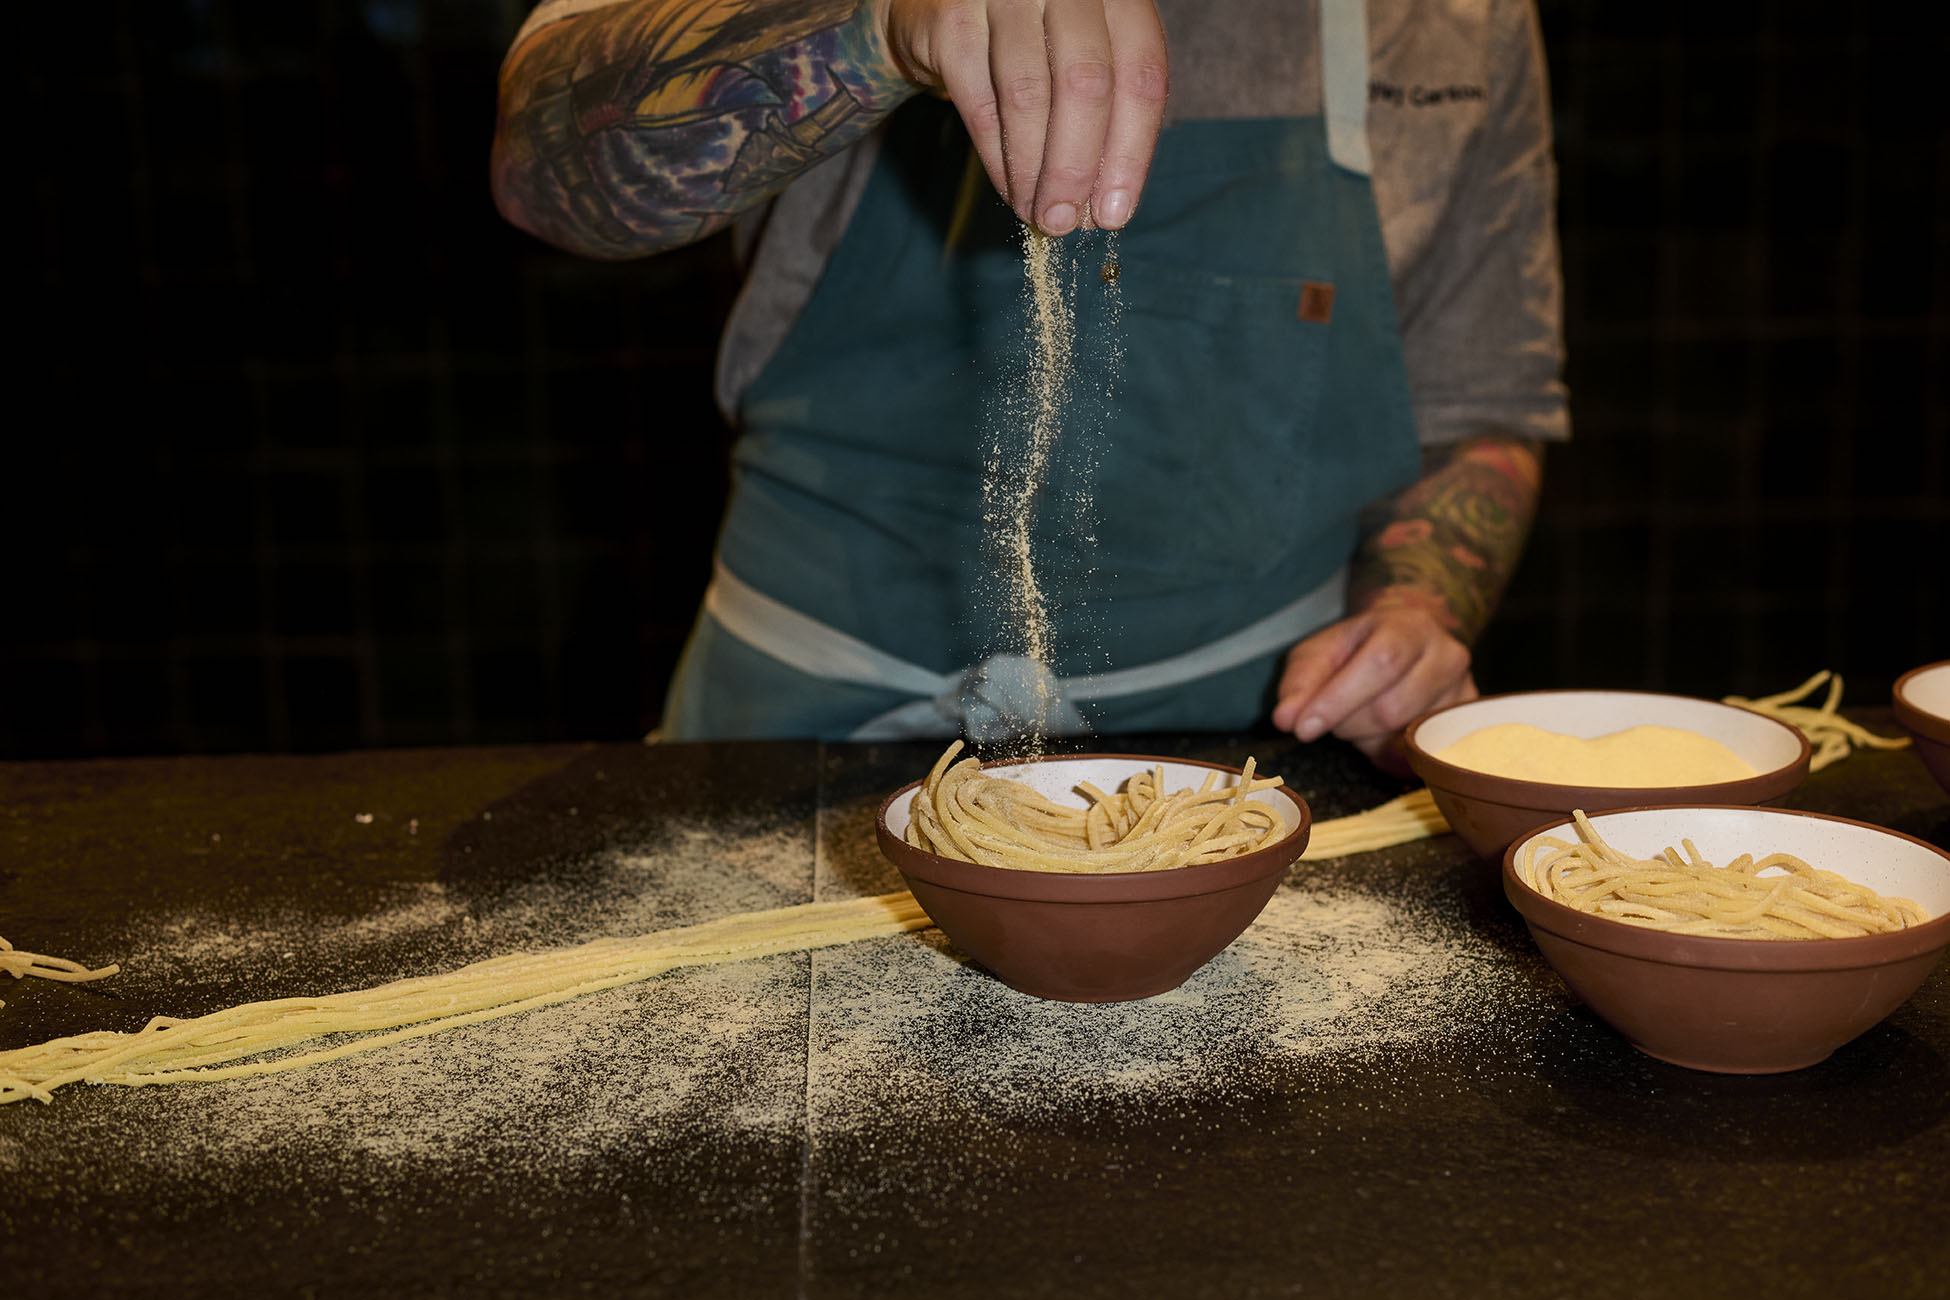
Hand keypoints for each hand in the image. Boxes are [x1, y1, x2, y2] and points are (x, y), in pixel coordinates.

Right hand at [878, 0, 1168, 232]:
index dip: (1131, 152)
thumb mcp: (1082, 59)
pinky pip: (980, 103)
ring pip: (1029, 97)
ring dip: (1034, 170)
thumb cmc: (1035, 39)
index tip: (1114, 213)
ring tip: (1038, 215)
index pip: (1141, 74)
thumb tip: (1101, 207)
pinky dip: (998, 158)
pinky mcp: (954, 18)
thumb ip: (1103, 117)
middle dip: (1077, 167)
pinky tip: (1011, 189)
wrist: (948, 2)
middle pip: (1087, 84)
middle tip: (1066, 223)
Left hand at [1270, 606, 1477, 775]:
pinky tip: (1380, 734)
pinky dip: (1390, 753)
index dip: (1339, 701)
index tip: (1303, 728)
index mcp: (1409, 626)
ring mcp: (1464, 691)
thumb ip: (1299, 683)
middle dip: (1348, 722)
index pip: (1380, 664)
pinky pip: (1421, 755)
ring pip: (1406, 737)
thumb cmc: (1355, 649)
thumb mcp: (1319, 654)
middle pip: (1392, 708)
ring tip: (1359, 717)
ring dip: (1368, 738)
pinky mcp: (1466, 724)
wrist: (1405, 642)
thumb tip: (1285, 719)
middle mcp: (1448, 655)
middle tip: (1333, 716)